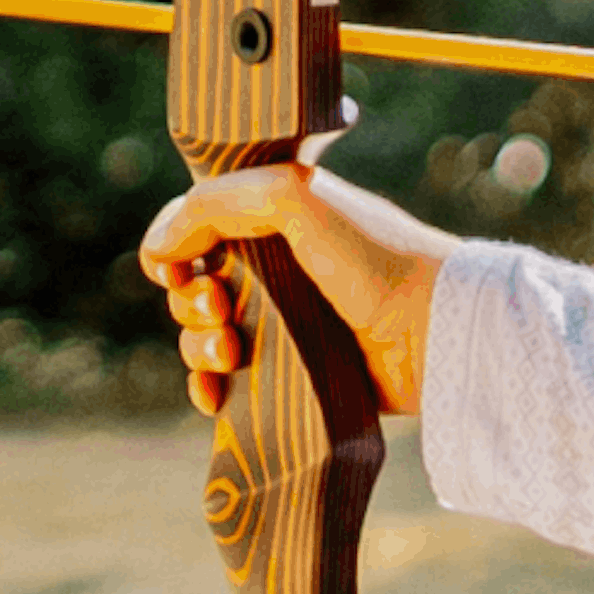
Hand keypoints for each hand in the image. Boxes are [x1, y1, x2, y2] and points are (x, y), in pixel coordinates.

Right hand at [139, 143, 455, 422]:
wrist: (434, 333)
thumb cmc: (374, 258)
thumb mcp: (296, 198)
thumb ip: (217, 202)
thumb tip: (158, 246)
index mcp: (277, 218)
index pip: (198, 225)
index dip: (175, 245)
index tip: (177, 267)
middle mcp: (278, 268)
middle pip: (195, 284)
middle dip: (188, 300)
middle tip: (219, 309)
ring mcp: (284, 323)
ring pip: (206, 335)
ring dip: (196, 345)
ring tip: (226, 352)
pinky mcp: (293, 374)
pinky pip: (229, 384)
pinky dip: (207, 388)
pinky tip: (212, 395)